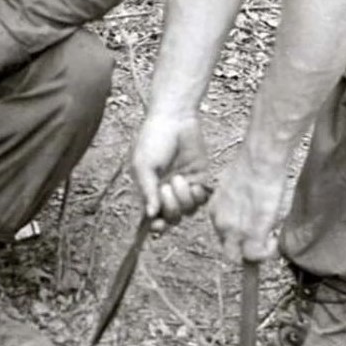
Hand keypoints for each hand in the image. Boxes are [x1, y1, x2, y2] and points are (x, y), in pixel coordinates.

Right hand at [131, 112, 210, 229]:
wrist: (174, 118)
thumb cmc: (153, 139)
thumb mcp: (143, 165)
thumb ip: (147, 191)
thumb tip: (151, 216)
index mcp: (150, 190)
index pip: (153, 218)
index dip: (156, 227)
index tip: (158, 226)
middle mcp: (167, 192)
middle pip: (172, 218)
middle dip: (171, 208)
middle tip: (167, 187)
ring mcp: (184, 186)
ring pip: (188, 211)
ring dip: (184, 199)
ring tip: (179, 179)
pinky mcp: (200, 178)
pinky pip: (201, 199)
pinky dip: (198, 195)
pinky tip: (193, 181)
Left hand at [207, 149, 283, 262]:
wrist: (260, 161)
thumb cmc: (251, 165)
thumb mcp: (233, 185)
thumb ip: (235, 201)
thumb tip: (245, 204)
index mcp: (215, 210)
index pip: (223, 234)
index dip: (238, 237)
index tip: (249, 234)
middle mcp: (221, 223)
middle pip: (229, 250)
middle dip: (245, 249)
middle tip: (262, 241)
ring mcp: (235, 232)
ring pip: (240, 257)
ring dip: (256, 253)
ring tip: (270, 240)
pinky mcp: (252, 235)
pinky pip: (257, 256)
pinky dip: (267, 252)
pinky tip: (274, 240)